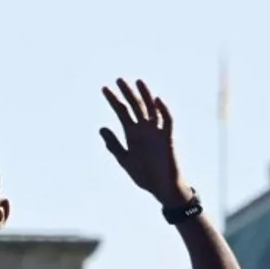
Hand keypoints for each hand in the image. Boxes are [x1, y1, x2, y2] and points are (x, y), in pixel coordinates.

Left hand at [99, 78, 192, 206]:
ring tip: (137, 82)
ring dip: (145, 95)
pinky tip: (156, 100)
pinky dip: (163, 110)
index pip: (122, 112)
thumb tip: (101, 127)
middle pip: (135, 106)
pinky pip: (168, 122)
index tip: (104, 88)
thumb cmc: (145, 175)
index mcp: (133, 134)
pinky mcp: (168, 139)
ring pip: (152, 109)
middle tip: (118, 79)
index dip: (114, 100)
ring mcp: (157, 132)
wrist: (161, 189)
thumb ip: (114, 144)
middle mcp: (144, 129)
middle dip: (127, 93)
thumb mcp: (124, 159)